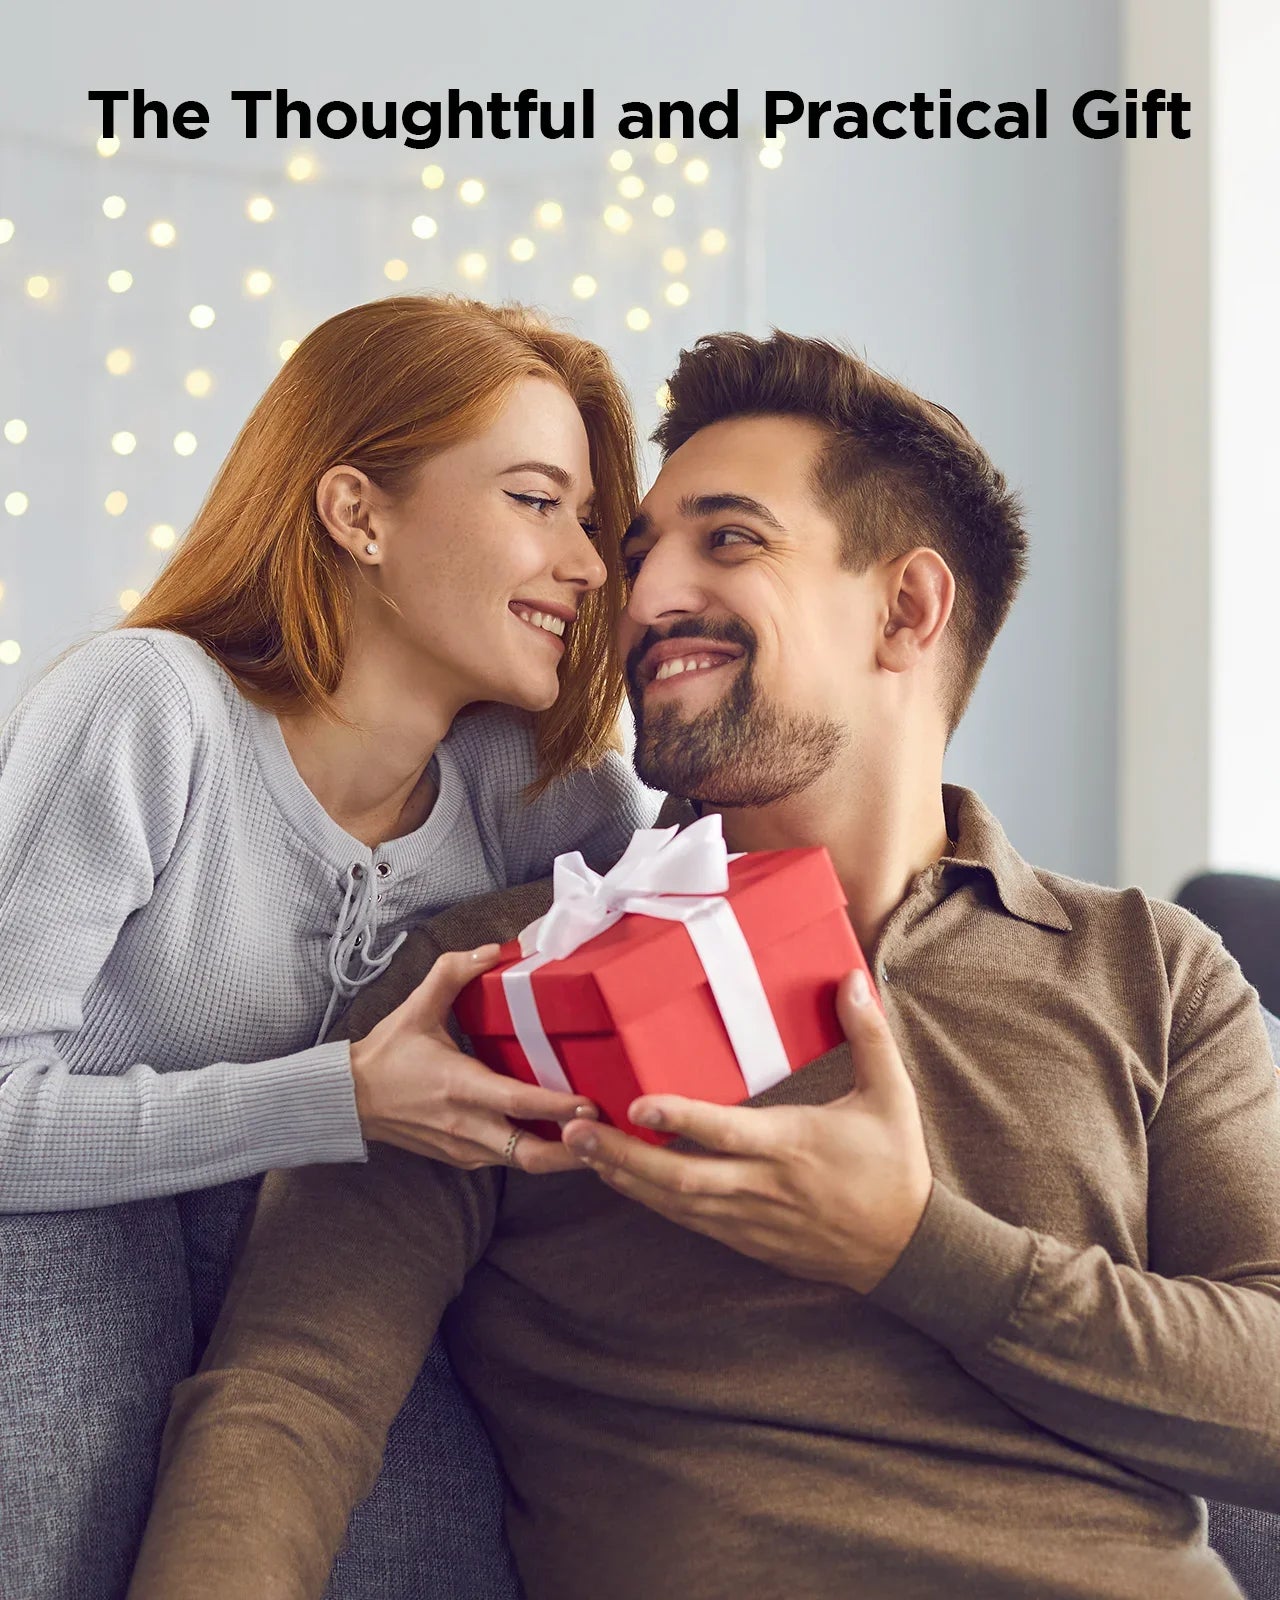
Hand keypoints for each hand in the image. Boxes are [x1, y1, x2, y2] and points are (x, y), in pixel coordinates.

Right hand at [349, 945, 596, 1175]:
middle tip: (610, 1134)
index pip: (518, 1102)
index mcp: (460, 1086)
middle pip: (531, 1154)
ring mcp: (464, 1149)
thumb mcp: (416, 1007)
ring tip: (598, 1139)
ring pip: (524, 1164)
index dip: (558, 1107)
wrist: (348, 1100)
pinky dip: (537, 1155)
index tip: (591, 1103)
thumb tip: (492, 949)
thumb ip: (453, 973)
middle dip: (575, 1151)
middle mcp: (466, 1125)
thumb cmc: (387, 1053)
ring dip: (562, 1156)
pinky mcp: (462, 1160)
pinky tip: (561, 1139)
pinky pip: (508, 1162)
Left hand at [560, 967, 933, 1292]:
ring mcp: (748, 1218)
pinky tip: (618, 1178)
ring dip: (623, 1178)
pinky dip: (648, 1200)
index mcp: (790, 1145)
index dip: (678, 1119)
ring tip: (576, 1151)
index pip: (724, 1132)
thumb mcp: (891, 1096)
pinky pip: (687, 1220)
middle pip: (679, 1176)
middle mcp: (761, 1185)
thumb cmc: (894, 1166)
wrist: (904, 1249)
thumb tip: (850, 977)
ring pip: (673, 1204)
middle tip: (574, 1133)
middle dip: (621, 1156)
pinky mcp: (743, 1238)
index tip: (635, 1104)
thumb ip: (868, 1035)